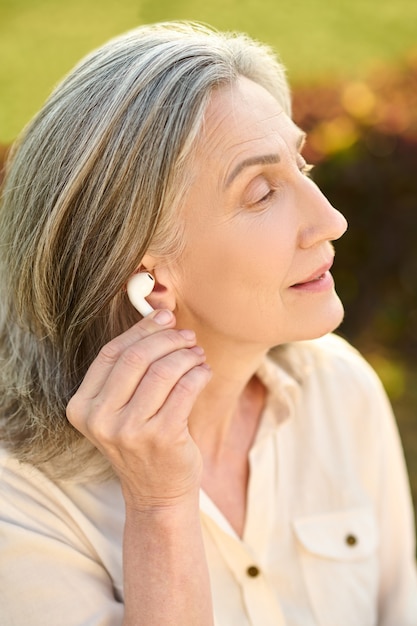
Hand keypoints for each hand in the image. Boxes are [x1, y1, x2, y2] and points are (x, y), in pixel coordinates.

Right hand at [66, 310, 210, 510]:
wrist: (157, 493)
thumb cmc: (141, 442)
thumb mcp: (119, 410)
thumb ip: (128, 370)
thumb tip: (160, 318)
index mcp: (82, 407)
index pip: (111, 353)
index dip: (140, 330)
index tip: (164, 317)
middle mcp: (100, 419)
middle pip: (136, 358)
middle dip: (167, 339)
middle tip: (187, 336)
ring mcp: (130, 431)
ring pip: (163, 371)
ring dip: (186, 355)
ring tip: (197, 355)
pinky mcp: (162, 437)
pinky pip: (186, 389)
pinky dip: (199, 373)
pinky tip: (204, 372)